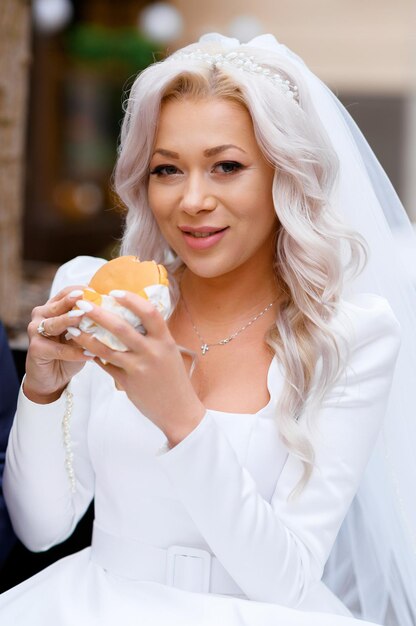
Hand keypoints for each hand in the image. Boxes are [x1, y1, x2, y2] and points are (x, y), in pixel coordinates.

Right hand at [25, 286, 92, 402]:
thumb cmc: (70, 353)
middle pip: (59, 305)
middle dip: (73, 301)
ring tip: (82, 317)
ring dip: (69, 320)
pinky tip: (89, 353)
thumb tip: (114, 312)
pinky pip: (58, 349)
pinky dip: (74, 352)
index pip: (66, 293)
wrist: (53, 378)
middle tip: (86, 298)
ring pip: (54, 323)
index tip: (98, 291)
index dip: (81, 291)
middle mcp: (42, 315)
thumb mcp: (82, 334)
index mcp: (53, 307)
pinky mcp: (35, 349)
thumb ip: (90, 322)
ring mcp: (36, 331)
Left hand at [70, 292, 205, 445]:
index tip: (114, 292)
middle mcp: (152, 353)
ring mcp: (138, 368)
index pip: (149, 312)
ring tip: (73, 329)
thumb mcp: (169, 353)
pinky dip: (94, 356)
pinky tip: (83, 349)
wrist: (179, 411)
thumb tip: (132, 317)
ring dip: (86, 337)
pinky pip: (105, 366)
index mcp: (165, 341)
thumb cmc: (174, 378)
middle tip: (82, 303)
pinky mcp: (127, 383)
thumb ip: (154, 337)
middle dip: (99, 313)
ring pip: (106, 349)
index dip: (131, 299)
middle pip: (121, 328)